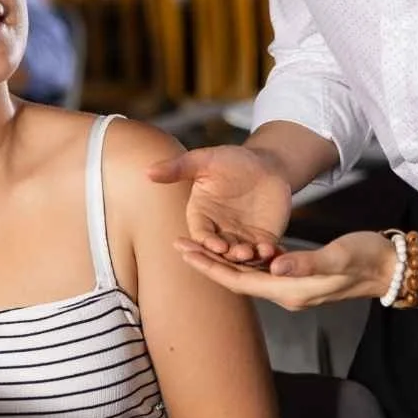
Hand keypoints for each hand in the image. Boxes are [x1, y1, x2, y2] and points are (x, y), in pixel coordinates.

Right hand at [149, 145, 291, 265]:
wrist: (266, 164)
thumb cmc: (232, 160)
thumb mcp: (204, 160)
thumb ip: (178, 168)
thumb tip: (147, 171)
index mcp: (201, 214)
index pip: (200, 233)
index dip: (206, 241)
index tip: (214, 244)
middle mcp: (219, 230)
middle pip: (219, 251)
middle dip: (226, 255)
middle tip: (236, 253)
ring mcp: (241, 237)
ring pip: (240, 256)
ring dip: (245, 258)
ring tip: (252, 252)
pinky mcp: (263, 239)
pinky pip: (262, 253)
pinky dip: (265, 255)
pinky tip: (270, 250)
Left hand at [175, 230, 396, 310]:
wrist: (390, 267)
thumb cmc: (366, 258)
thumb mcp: (337, 257)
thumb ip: (305, 262)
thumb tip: (275, 266)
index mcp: (289, 291)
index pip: (237, 282)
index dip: (209, 267)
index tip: (184, 251)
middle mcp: (286, 293)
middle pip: (236, 281)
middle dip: (206, 263)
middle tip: (178, 245)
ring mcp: (293, 287)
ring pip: (247, 276)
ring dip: (221, 262)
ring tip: (197, 244)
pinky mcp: (299, 277)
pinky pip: (262, 272)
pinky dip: (243, 260)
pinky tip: (232, 247)